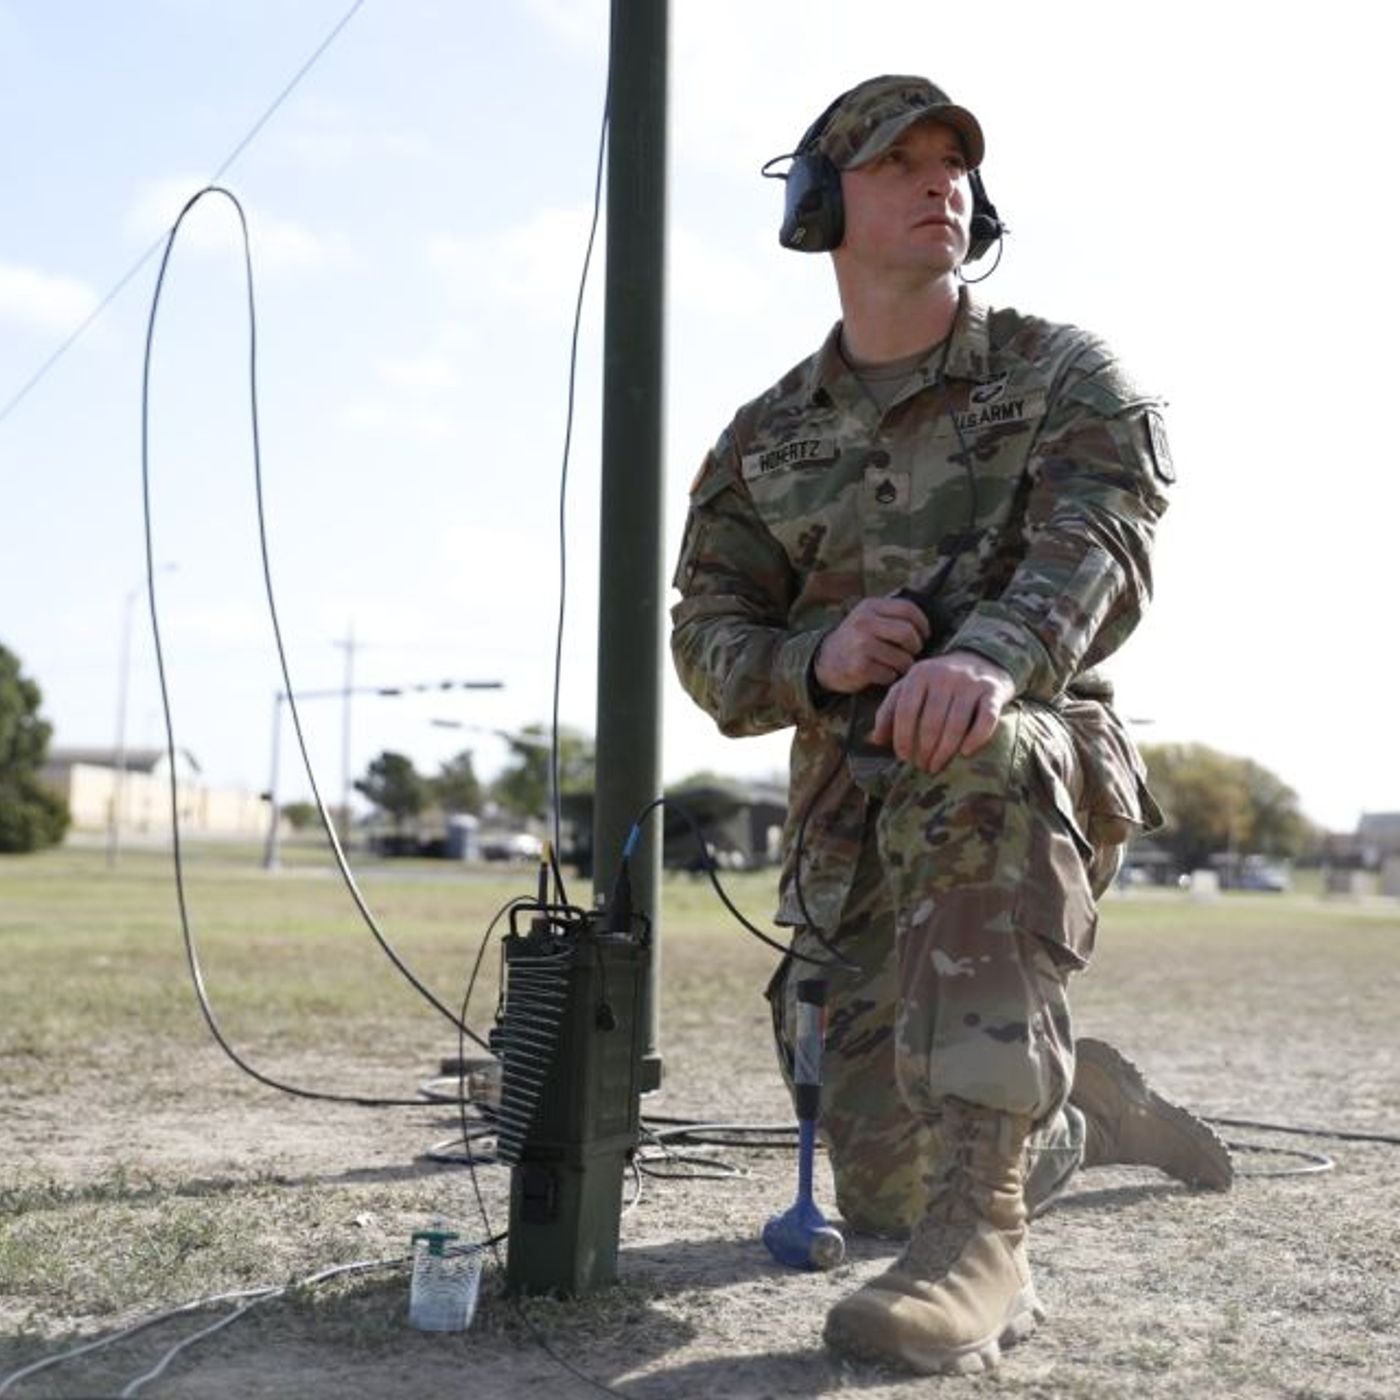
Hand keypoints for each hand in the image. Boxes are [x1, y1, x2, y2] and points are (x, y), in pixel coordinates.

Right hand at [813, 597, 929, 694]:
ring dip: (903, 665)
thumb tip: (927, 625)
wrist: (825, 660)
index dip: (922, 624)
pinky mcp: (860, 667)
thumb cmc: (856, 639)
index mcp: (870, 606)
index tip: (924, 635)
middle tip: (910, 652)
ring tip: (894, 665)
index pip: (908, 609)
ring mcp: (862, 645)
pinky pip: (890, 674)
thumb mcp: (868, 617)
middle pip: (908, 634)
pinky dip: (889, 677)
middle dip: (915, 647)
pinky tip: (880, 673)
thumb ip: (891, 615)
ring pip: (903, 658)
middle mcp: (865, 623)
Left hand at [870, 650, 1014, 772]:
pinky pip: (986, 719)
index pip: (906, 710)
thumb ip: (890, 710)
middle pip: (931, 722)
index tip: (903, 757)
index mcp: (919, 674)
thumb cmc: (939, 682)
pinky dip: (976, 738)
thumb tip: (874, 740)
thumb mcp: (910, 688)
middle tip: (922, 767)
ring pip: (956, 724)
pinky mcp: (993, 691)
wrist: (983, 659)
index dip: (902, 737)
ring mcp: (970, 683)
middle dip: (924, 750)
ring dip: (945, 751)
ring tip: (937, 766)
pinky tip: (966, 753)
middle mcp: (944, 675)